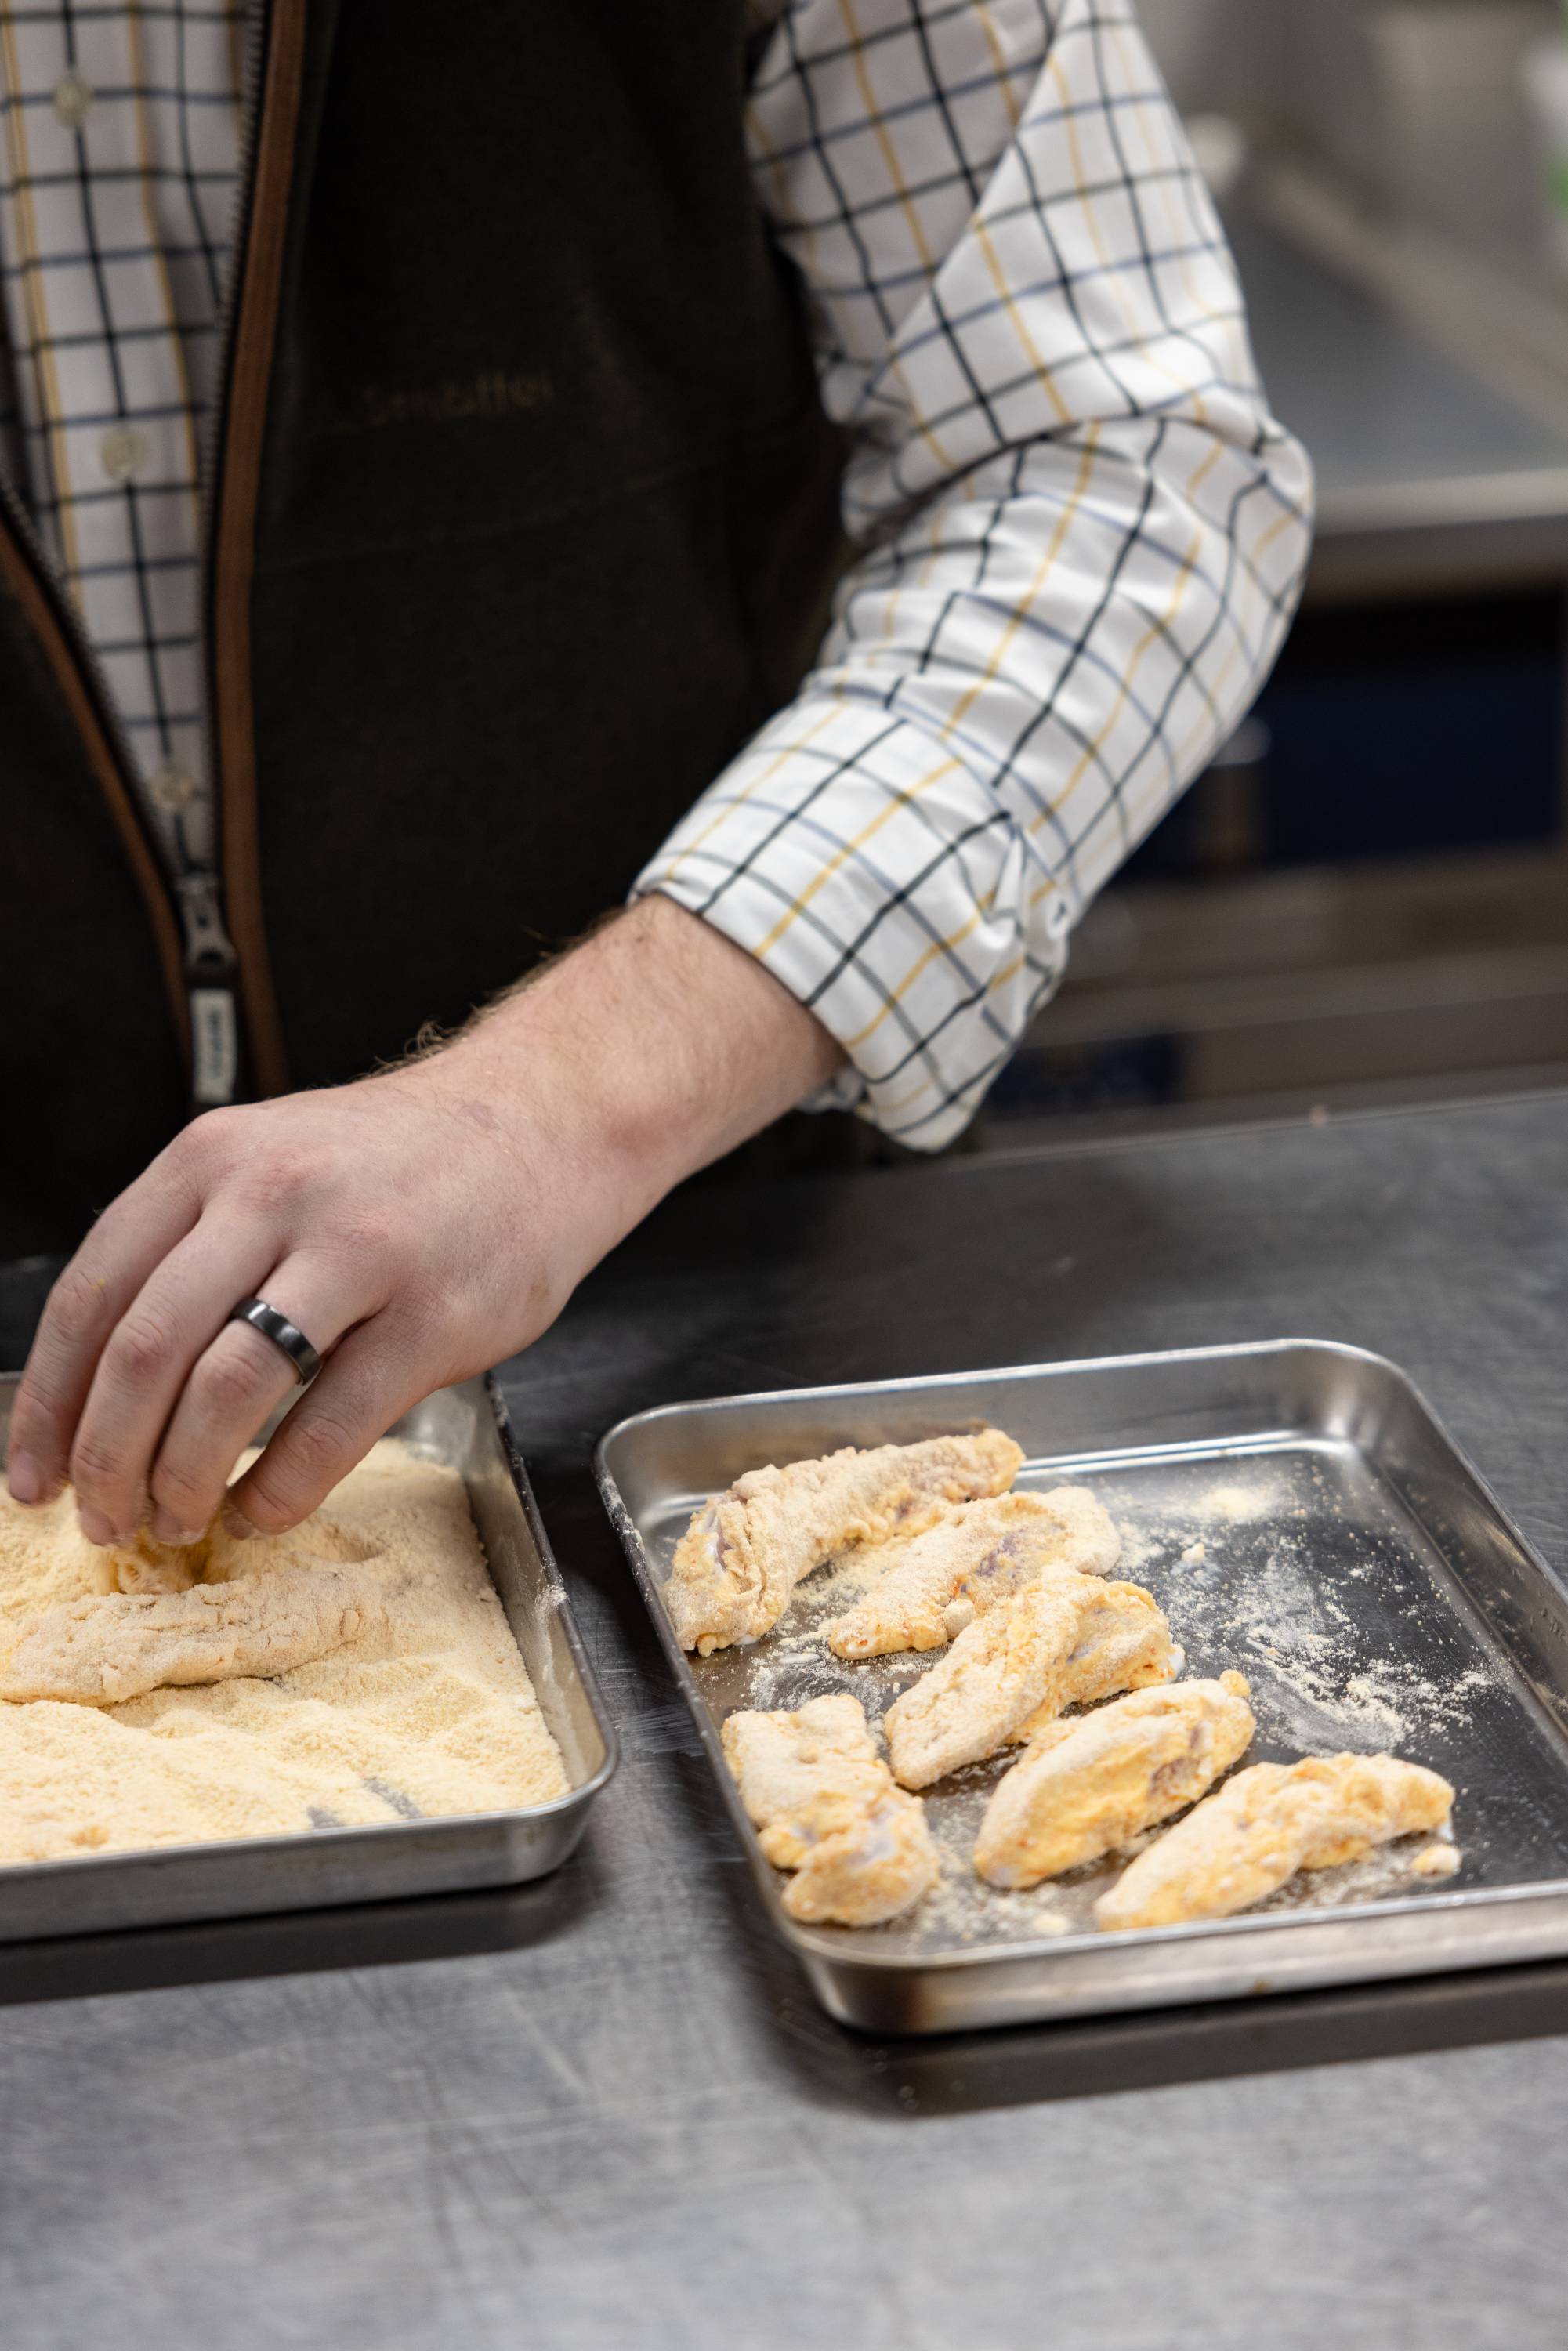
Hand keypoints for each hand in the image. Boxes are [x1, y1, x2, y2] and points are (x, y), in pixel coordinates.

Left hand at [6, 898, 840, 1544]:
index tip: (33, 1476)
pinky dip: (281, 1490)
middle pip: (146, 1352)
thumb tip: (104, 1385)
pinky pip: (331, 1427)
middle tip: (105, 1518)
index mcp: (214, 1160)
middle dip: (108, 1459)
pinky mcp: (433, 1316)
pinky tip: (265, 1508)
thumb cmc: (398, 1164)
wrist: (539, 1123)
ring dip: (185, 1479)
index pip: (92, 1294)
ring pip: (228, 1392)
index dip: (49, 1405)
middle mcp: (275, 1195)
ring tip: (182, 1519)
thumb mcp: (272, 1159)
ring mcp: (358, 1254)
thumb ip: (192, 1243)